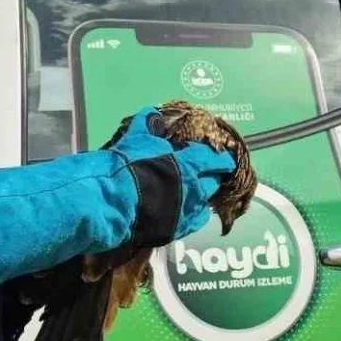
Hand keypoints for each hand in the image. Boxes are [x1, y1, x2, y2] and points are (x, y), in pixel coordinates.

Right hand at [106, 106, 235, 243]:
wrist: (114, 200)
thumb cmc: (129, 166)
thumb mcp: (138, 138)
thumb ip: (148, 124)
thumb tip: (152, 112)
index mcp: (189, 164)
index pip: (214, 159)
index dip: (222, 157)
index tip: (226, 156)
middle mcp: (194, 188)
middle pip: (213, 181)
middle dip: (213, 176)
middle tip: (209, 172)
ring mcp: (187, 211)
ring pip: (206, 202)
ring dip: (204, 195)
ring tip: (197, 191)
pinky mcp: (178, 228)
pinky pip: (195, 221)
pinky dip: (195, 214)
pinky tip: (189, 210)